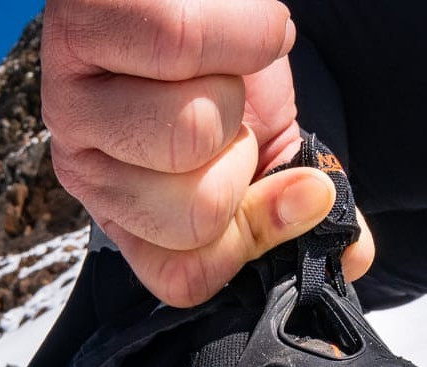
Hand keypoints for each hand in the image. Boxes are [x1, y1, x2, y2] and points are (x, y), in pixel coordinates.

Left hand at [42, 0, 373, 306]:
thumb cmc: (226, 63)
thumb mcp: (268, 145)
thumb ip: (301, 202)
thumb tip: (353, 252)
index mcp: (132, 221)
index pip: (187, 279)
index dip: (252, 237)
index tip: (275, 177)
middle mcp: (88, 175)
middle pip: (198, 215)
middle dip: (246, 153)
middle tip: (232, 106)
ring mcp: (72, 107)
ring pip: (189, 132)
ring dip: (236, 82)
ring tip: (219, 60)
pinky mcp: (78, 28)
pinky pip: (180, 41)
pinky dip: (243, 22)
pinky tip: (229, 13)